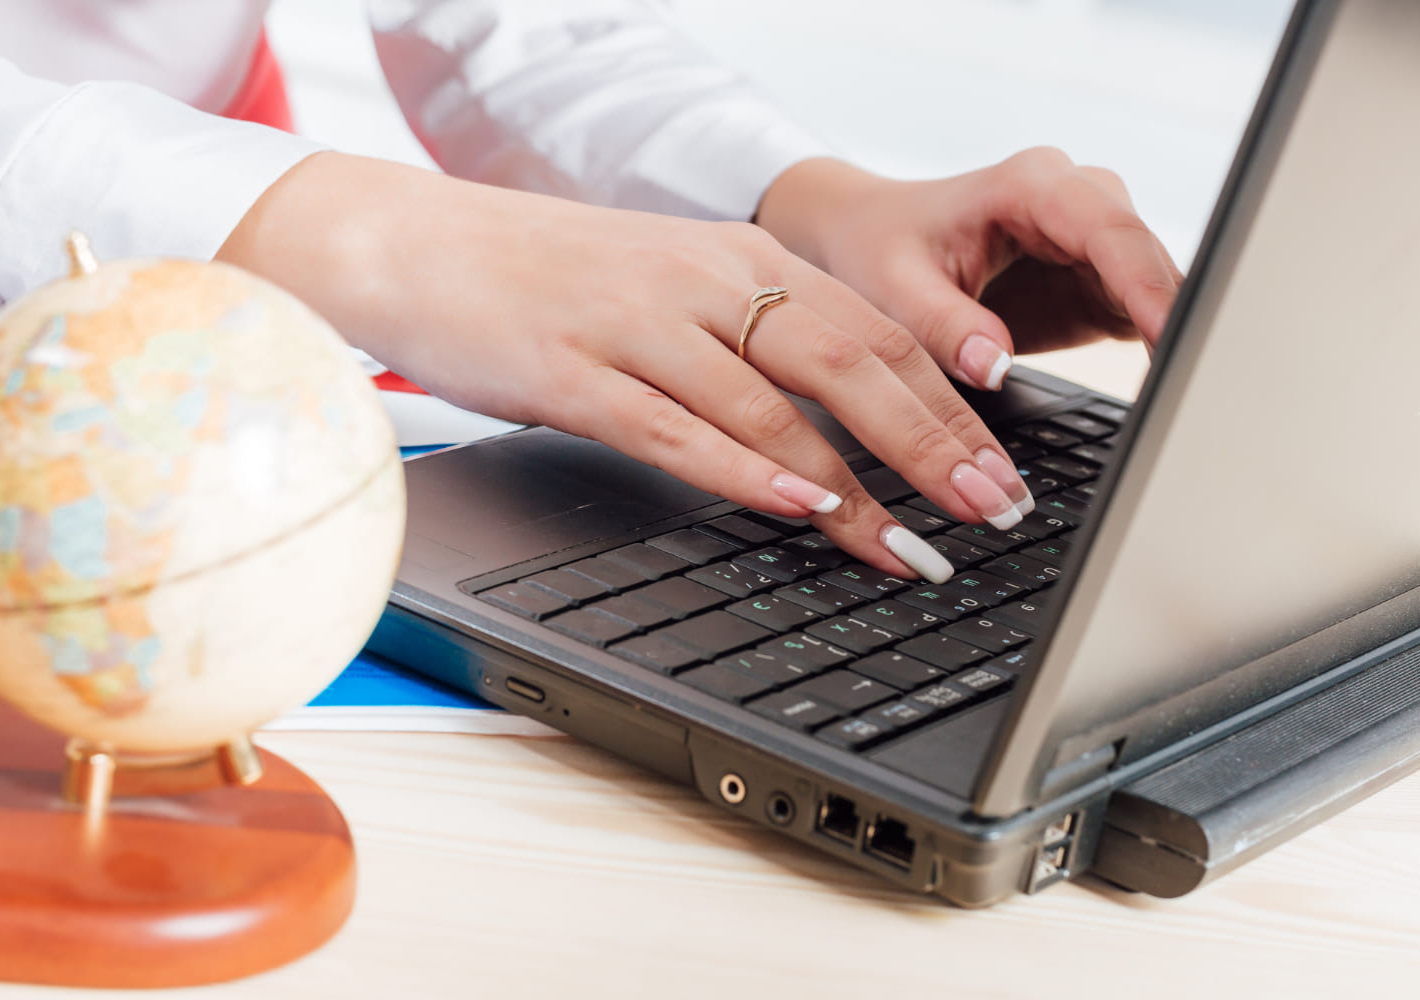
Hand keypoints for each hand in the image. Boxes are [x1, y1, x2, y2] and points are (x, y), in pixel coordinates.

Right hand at [217, 153, 1036, 581]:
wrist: (420, 245)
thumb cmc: (552, 279)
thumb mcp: (672, 291)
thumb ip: (756, 341)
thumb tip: (845, 425)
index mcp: (739, 259)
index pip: (877, 329)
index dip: (952, 404)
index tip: (1000, 468)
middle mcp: (703, 283)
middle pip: (850, 361)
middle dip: (934, 444)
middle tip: (991, 512)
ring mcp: (638, 325)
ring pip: (774, 403)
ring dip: (855, 484)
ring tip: (912, 545)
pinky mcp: (574, 372)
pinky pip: (675, 428)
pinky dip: (744, 470)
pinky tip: (796, 508)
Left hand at [754, 150, 1183, 390]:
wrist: (869, 241)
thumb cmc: (878, 248)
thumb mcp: (894, 289)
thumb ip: (943, 326)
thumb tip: (995, 367)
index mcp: (1030, 186)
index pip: (1106, 228)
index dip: (1145, 280)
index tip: (1170, 334)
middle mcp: (1075, 203)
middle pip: (1146, 256)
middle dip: (1176, 316)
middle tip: (1192, 386)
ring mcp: (1091, 243)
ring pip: (1155, 287)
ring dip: (1172, 338)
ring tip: (1183, 401)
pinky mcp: (1094, 284)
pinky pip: (1141, 315)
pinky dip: (1154, 351)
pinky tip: (1162, 393)